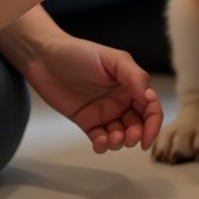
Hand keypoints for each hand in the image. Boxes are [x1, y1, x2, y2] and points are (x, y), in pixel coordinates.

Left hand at [22, 32, 162, 153]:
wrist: (46, 59)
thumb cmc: (80, 53)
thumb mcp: (112, 60)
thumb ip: (134, 77)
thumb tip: (150, 97)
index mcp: (130, 83)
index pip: (150, 106)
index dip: (153, 123)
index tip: (147, 137)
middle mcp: (121, 99)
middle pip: (139, 124)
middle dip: (137, 134)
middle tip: (129, 137)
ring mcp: (104, 112)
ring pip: (121, 134)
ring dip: (120, 141)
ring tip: (112, 138)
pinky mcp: (87, 122)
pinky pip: (100, 139)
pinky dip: (103, 145)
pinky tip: (100, 142)